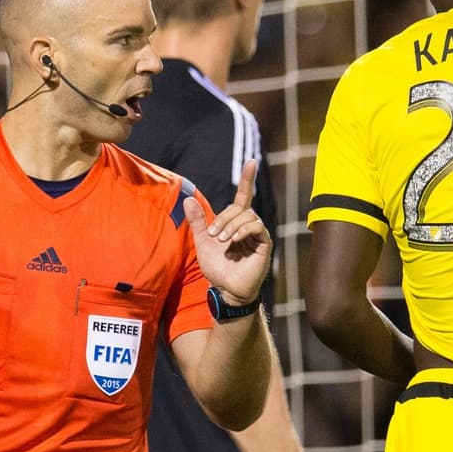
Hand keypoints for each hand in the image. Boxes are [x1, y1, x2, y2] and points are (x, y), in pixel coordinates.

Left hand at [183, 159, 270, 305]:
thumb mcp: (202, 242)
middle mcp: (249, 225)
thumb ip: (197, 222)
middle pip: (240, 207)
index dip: (247, 179)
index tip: (251, 162)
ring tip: (222, 241)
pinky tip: (233, 241)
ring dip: (231, 226)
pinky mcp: (264, 244)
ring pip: (247, 216)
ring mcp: (258, 234)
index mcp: (236, 222)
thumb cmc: (217, 268)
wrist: (226, 289)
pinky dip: (242, 230)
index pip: (244, 196)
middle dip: (224, 218)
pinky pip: (256, 227)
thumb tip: (188, 199)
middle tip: (213, 235)